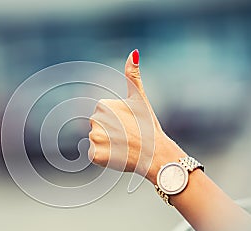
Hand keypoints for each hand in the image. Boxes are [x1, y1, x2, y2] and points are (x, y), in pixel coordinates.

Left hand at [88, 49, 185, 183]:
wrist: (156, 154)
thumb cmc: (148, 125)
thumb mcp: (140, 98)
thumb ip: (133, 76)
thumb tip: (134, 52)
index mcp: (102, 105)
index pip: (102, 116)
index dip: (116, 123)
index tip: (129, 125)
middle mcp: (95, 120)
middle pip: (98, 129)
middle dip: (110, 134)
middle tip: (128, 136)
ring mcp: (94, 138)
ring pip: (96, 142)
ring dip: (108, 146)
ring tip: (124, 146)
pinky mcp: (95, 155)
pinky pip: (95, 156)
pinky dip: (105, 158)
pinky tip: (117, 155)